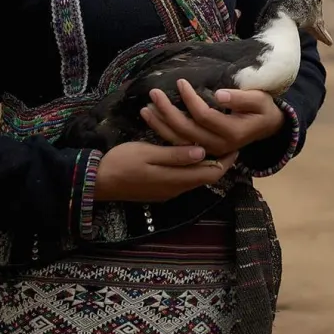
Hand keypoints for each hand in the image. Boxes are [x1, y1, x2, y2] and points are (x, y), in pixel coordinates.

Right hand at [92, 142, 237, 201]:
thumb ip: (176, 155)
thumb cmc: (122, 163)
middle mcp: (176, 189)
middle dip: (220, 161)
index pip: (211, 174)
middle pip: (206, 177)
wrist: (97, 182)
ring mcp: (167, 192)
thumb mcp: (148, 154)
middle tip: (228, 142)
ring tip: (212, 144)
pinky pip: (183, 179)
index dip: (226, 161)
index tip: (236, 145)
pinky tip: (190, 153)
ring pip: (195, 178)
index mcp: (176, 180)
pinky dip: (192, 167)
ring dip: (205, 164)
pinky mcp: (159, 190)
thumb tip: (203, 152)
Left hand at [143, 80, 284, 156]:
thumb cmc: (263, 110)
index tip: (181, 82)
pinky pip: (180, 144)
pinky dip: (164, 132)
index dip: (190, 99)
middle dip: (168, 111)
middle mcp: (219, 145)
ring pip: (180, 140)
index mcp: (232, 132)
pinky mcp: (203, 150)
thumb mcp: (259, 100)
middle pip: (187, 130)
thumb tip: (219, 94)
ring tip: (146, 107)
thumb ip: (241, 98)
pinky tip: (152, 120)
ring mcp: (210, 150)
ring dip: (161, 124)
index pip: (205, 116)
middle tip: (154, 93)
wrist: (267, 128)